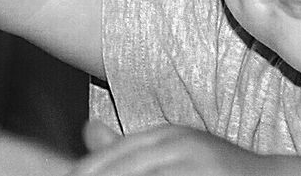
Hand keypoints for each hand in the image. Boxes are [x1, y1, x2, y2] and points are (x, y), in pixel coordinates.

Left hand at [70, 122, 270, 175]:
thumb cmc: (214, 171)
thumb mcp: (172, 153)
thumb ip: (128, 147)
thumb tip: (86, 128)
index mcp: (166, 136)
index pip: (110, 159)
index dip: (87, 173)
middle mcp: (178, 145)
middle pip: (121, 169)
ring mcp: (195, 163)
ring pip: (141, 173)